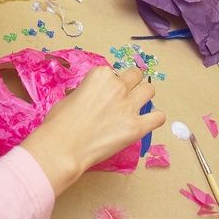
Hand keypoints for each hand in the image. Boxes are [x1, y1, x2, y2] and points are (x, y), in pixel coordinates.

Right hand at [21, 66, 164, 196]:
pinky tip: (146, 122)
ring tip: (136, 106)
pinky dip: (154, 118)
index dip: (108, 84)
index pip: (112, 72)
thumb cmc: (59, 122)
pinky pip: (158, 117)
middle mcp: (118, 86)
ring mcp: (129, 106)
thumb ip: (86, 92)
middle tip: (123, 96)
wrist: (63, 146)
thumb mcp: (70, 97)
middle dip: (131, 83)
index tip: (103, 94)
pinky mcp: (137, 127)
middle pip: (135, 75)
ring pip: (149, 90)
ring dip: (144, 96)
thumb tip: (91, 99)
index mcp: (100, 75)